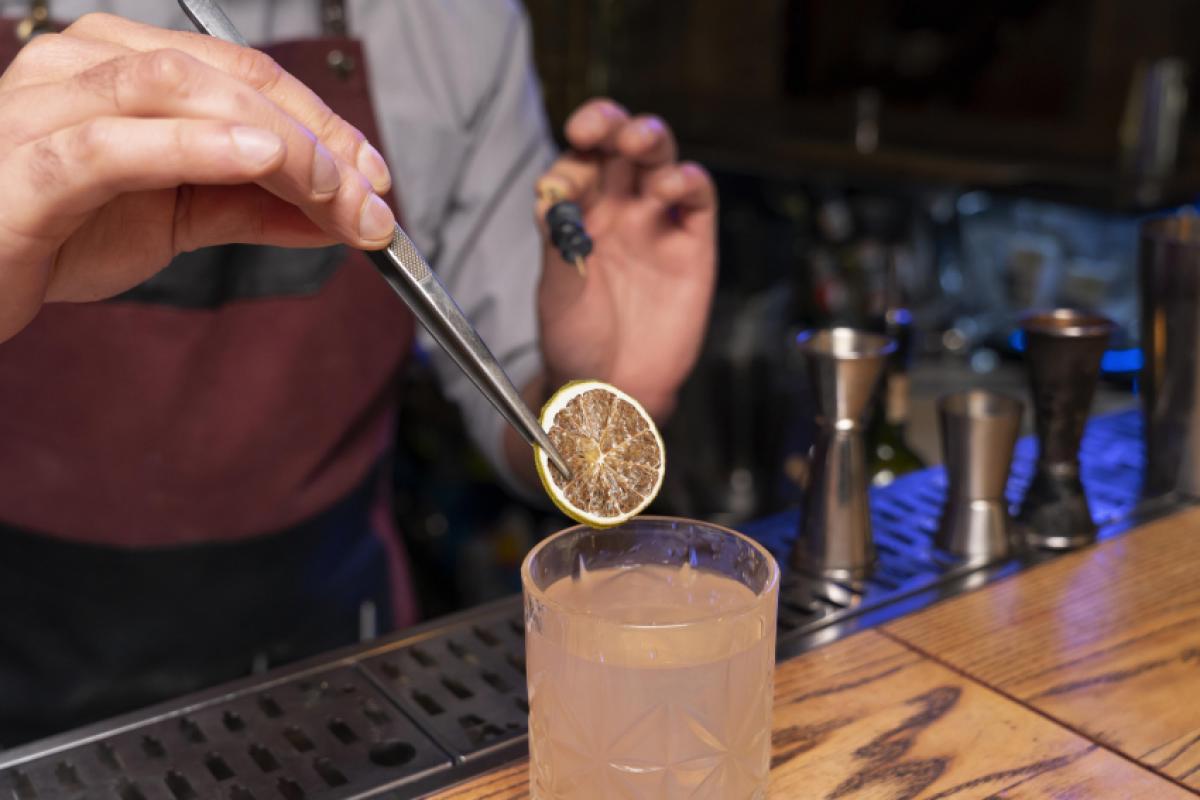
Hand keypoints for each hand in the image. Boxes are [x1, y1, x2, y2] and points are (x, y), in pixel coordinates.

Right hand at [0, 13, 396, 341]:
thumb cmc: (59, 232)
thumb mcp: (177, 215)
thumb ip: (253, 206)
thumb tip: (340, 213)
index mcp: (123, 64)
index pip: (245, 72)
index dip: (323, 121)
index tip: (376, 176)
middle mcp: (84, 66)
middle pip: (224, 75)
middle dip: (313, 137)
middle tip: (369, 197)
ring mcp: (46, 106)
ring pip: (176, 90)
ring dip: (272, 139)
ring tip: (329, 185)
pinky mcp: (27, 167)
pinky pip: (112, 144)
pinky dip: (191, 147)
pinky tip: (256, 162)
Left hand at [535, 99, 716, 419]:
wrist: (613, 389)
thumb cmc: (576, 344)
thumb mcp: (556, 294)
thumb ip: (557, 245)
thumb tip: (550, 196)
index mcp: (577, 216)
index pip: (576, 164)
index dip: (572, 156)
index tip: (564, 168)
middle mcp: (616, 211)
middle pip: (618, 147)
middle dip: (608, 124)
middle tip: (597, 128)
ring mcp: (655, 223)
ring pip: (658, 159)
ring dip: (649, 138)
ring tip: (636, 141)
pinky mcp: (692, 243)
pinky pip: (696, 198)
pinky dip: (687, 181)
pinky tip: (670, 185)